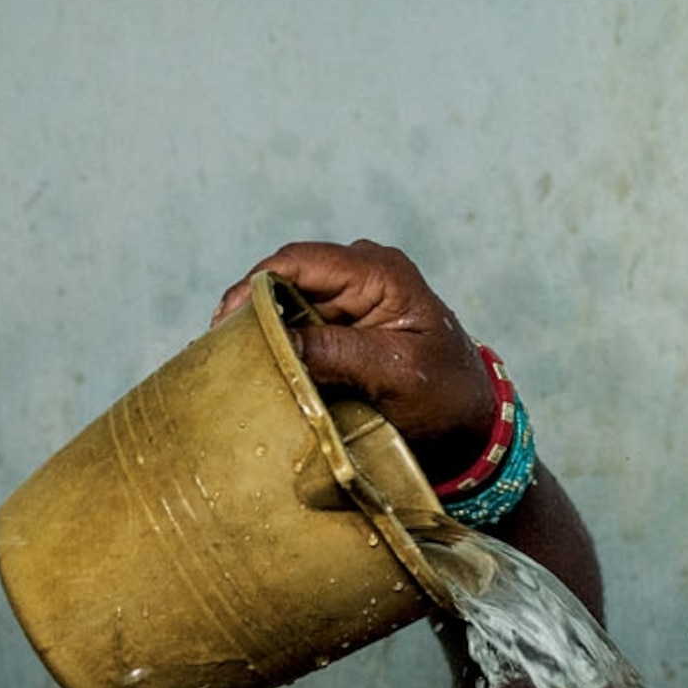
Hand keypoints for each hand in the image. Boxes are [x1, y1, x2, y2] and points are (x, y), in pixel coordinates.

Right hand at [214, 239, 500, 478]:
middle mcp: (361, 273)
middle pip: (286, 278)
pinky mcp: (342, 324)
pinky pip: (297, 324)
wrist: (470, 426)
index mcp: (380, 272)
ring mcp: (350, 297)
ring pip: (286, 302)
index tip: (224, 323)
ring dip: (261, 329)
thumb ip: (338, 353)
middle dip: (250, 310)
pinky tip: (255, 366)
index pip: (300, 262)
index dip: (255, 286)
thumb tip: (276, 340)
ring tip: (229, 360)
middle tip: (218, 349)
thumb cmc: (445, 396)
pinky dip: (276, 343)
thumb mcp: (395, 375)